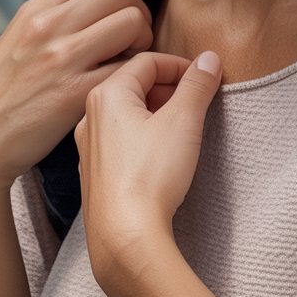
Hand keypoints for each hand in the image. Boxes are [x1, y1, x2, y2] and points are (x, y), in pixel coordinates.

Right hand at [0, 0, 170, 192]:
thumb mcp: (18, 40)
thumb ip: (55, 18)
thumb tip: (98, 3)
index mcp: (37, 8)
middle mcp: (49, 25)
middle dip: (143, 13)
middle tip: (137, 40)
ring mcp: (61, 58)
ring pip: (132, 25)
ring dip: (143, 43)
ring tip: (130, 63)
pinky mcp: (73, 94)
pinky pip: (126, 68)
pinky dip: (136, 76)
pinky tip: (126, 88)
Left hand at [74, 49, 221, 290]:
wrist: (124, 237)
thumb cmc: (150, 175)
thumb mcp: (183, 122)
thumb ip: (197, 86)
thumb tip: (208, 60)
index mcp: (107, 95)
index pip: (147, 61)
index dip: (180, 65)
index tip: (204, 76)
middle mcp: (90, 117)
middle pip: (133, 86)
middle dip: (169, 88)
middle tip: (197, 101)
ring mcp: (88, 147)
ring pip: (125, 115)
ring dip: (155, 113)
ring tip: (183, 127)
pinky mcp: (94, 175)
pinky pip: (119, 142)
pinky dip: (142, 137)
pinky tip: (160, 156)